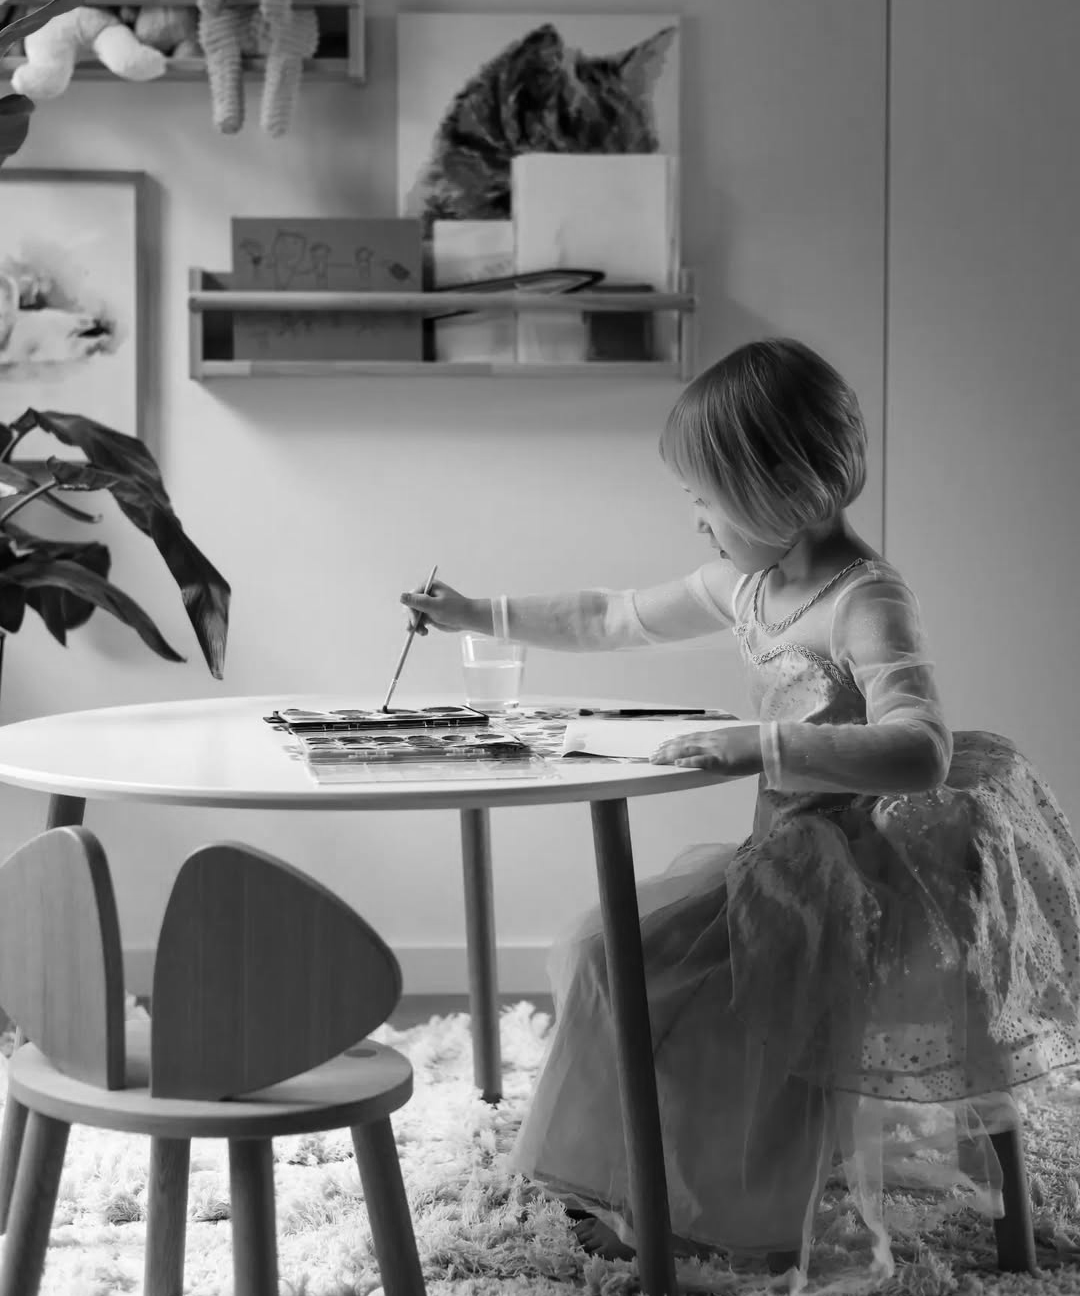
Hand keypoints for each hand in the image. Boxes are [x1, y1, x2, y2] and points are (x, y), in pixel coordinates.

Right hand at [399, 579, 476, 635]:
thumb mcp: (435, 605)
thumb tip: (401, 596)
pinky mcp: (429, 614)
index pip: (412, 597)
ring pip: (413, 615)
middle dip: (412, 618)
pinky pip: (419, 621)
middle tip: (412, 629)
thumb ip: (418, 601)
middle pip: (410, 606)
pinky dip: (420, 627)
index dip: (411, 610)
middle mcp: (426, 594)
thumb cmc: (455, 609)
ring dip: (415, 625)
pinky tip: (424, 632)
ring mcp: (427, 605)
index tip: (414, 621)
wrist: (468, 618)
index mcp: (428, 586)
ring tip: (422, 632)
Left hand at [649, 724, 763, 776]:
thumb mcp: (735, 740)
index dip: (674, 741)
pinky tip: (677, 763)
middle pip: (684, 743)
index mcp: (715, 735)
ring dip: (670, 755)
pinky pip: (702, 760)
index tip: (662, 744)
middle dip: (666, 749)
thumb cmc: (756, 744)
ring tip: (656, 759)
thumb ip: (723, 744)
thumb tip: (716, 749)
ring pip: (687, 750)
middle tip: (652, 755)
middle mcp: (711, 740)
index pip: (690, 737)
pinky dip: (688, 761)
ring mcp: (715, 749)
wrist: (769, 744)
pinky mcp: (721, 759)